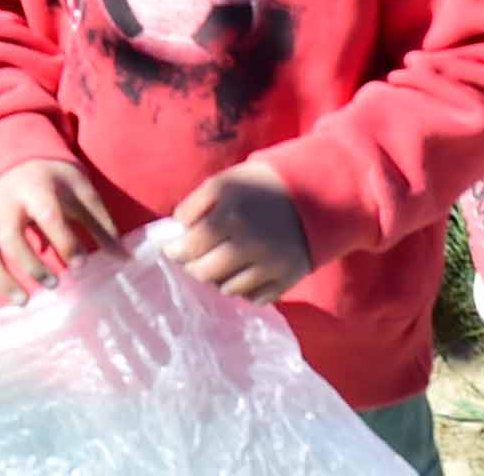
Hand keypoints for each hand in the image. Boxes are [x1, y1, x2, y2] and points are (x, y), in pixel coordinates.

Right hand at [0, 159, 115, 309]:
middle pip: (10, 236)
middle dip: (31, 264)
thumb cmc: (54, 181)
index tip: (81, 264)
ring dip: (1, 278)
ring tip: (25, 301)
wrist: (13, 159)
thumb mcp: (80, 192)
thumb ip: (101, 225)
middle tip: (54, 284)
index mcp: (35, 188)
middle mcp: (4, 202)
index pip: (47, 215)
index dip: (64, 241)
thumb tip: (126, 260)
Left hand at [161, 162, 314, 300]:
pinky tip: (244, 272)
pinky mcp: (288, 279)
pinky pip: (255, 298)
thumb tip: (177, 233)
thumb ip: (193, 207)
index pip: (191, 247)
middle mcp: (251, 246)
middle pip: (206, 273)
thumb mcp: (220, 184)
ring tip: (220, 264)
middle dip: (194, 267)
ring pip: (229, 290)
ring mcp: (271, 266)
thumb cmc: (256, 187)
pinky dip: (245, 290)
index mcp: (231, 217)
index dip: (176, 251)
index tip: (172, 250)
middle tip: (194, 260)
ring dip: (219, 279)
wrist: (310, 194)